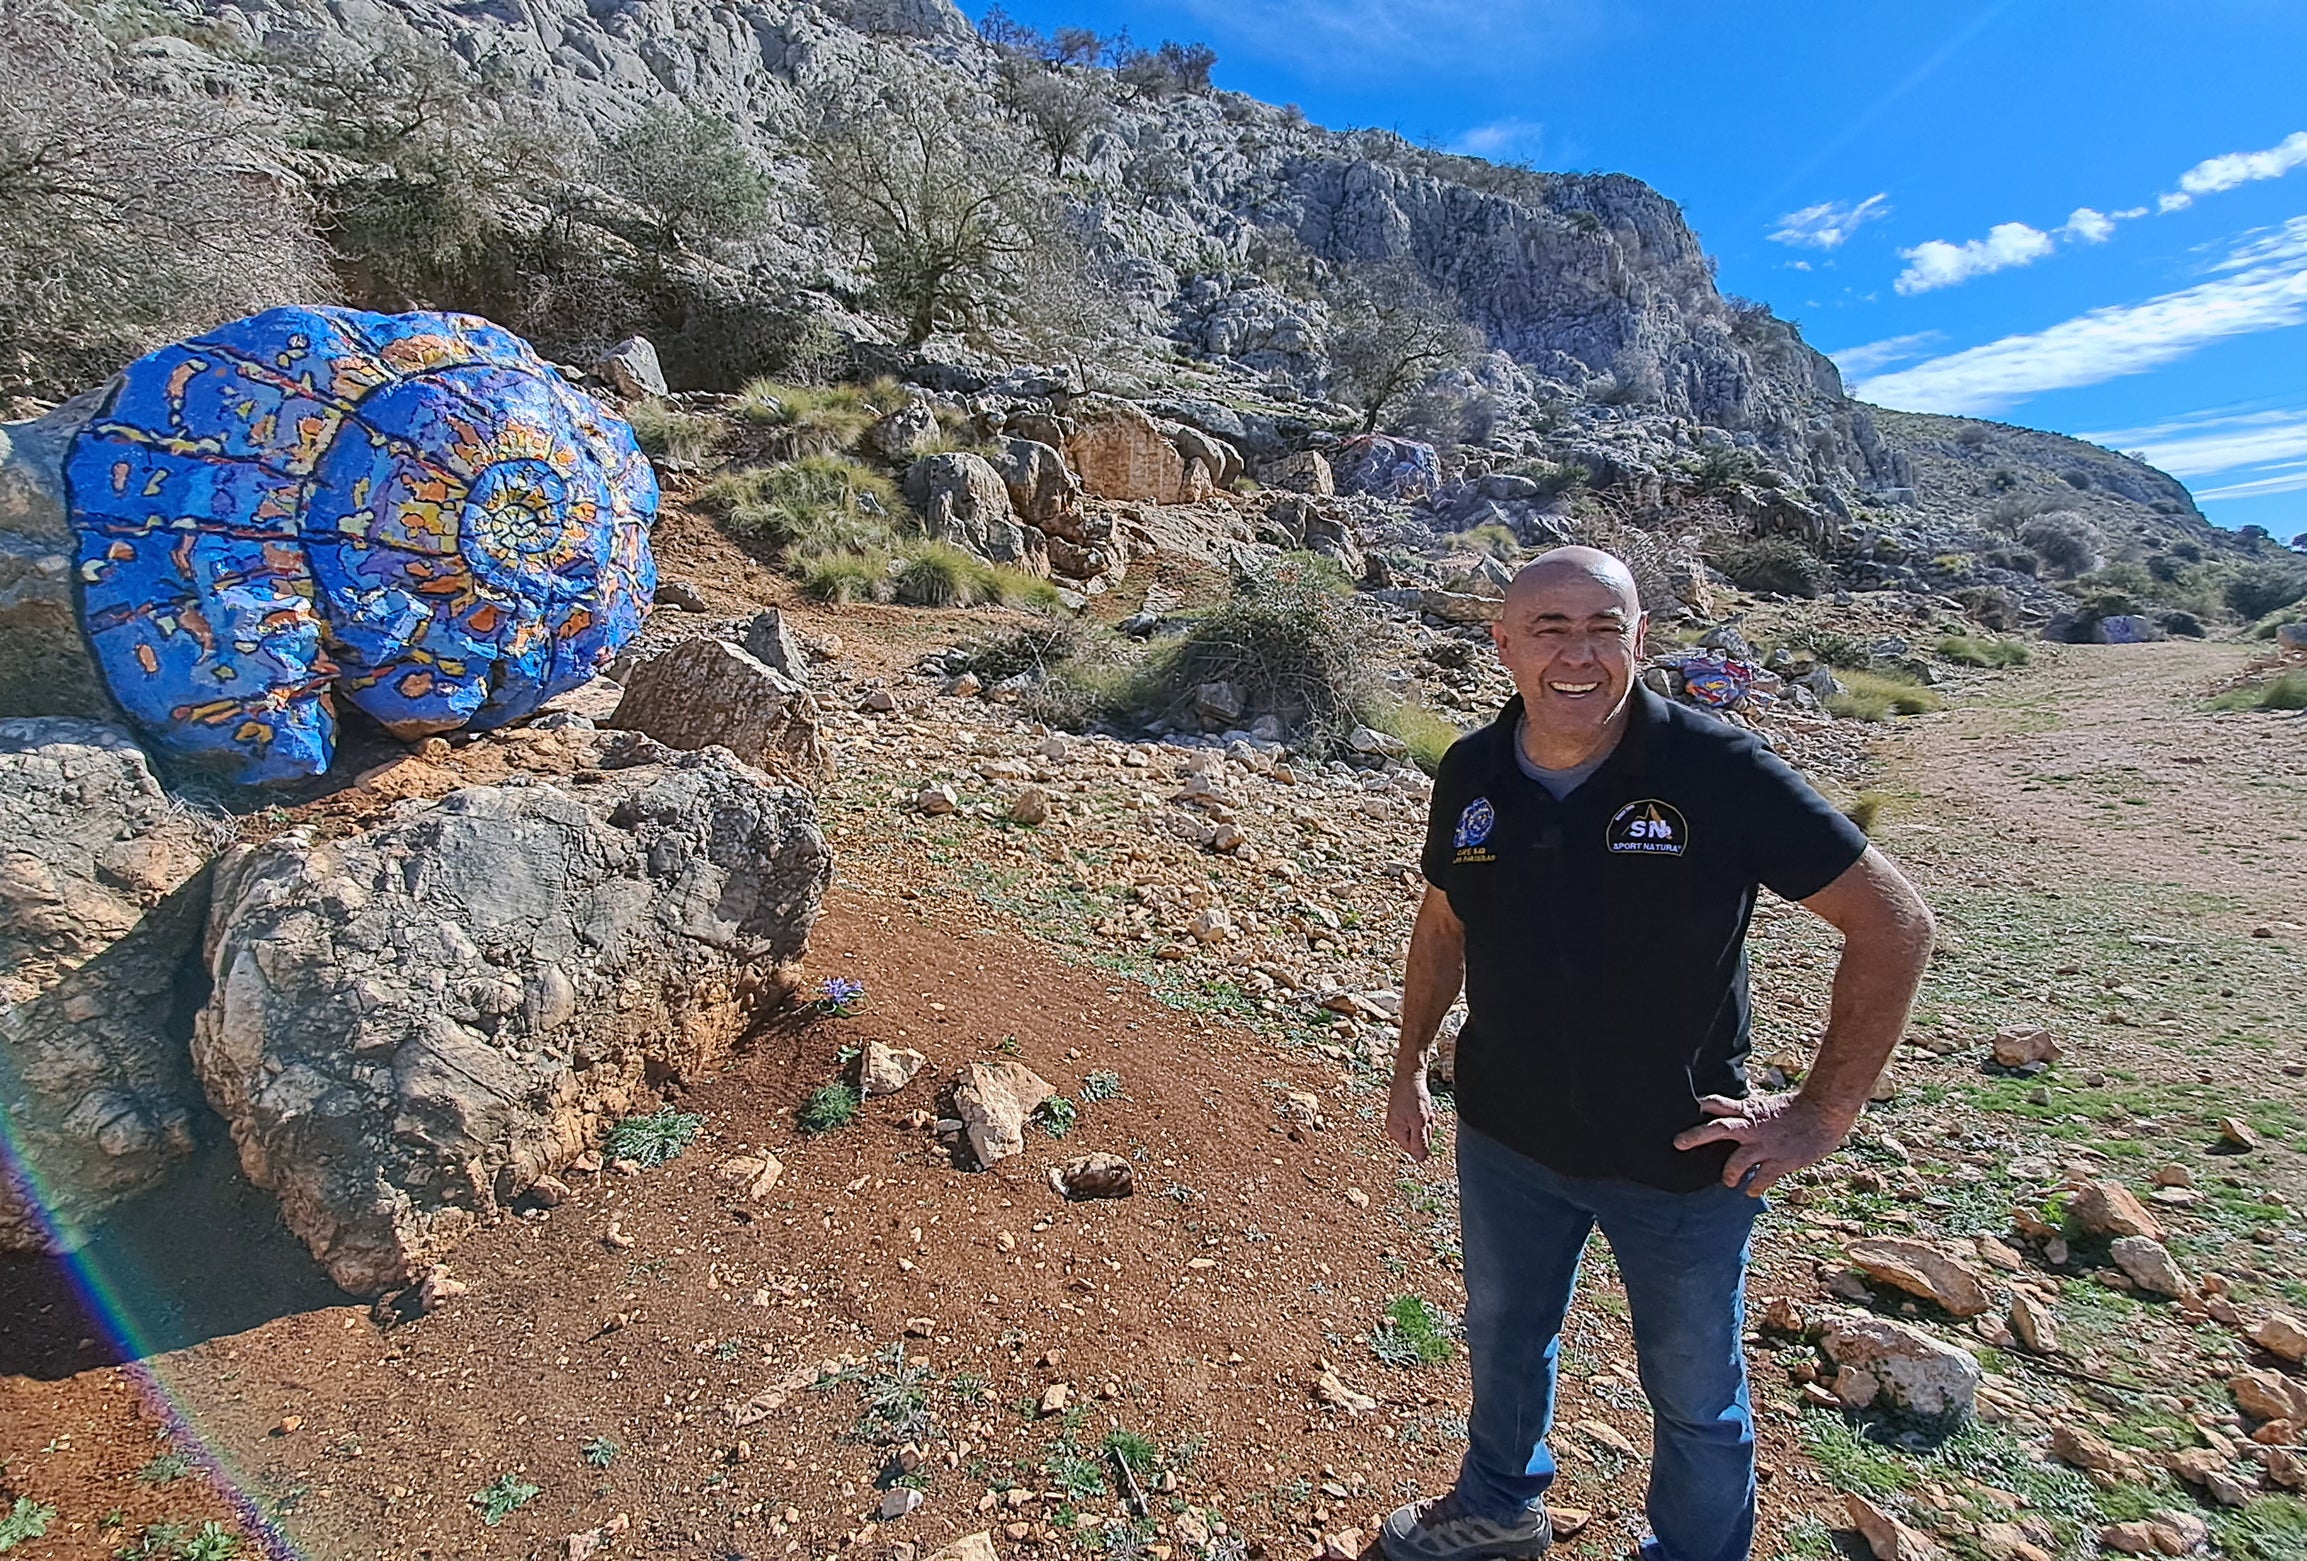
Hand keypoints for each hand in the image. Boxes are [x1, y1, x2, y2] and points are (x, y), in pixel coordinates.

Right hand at [1386, 1070, 1434, 1162]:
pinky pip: (1419, 1122)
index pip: (1414, 1149)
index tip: (1424, 1125)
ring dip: (1426, 1121)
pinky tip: (1424, 1107)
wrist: (1410, 1075)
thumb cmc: (1412, 1095)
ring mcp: (1401, 1120)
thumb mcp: (1419, 1121)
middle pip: (1418, 1140)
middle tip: (1424, 1115)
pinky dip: (1425, 1115)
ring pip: (1421, 1130)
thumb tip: (1421, 1160)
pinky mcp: (1406, 1114)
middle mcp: (1396, 1128)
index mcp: (1395, 1132)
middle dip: (1426, 1129)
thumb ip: (1420, 1142)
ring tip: (1424, 1109)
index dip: (1424, 1140)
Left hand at [1671, 1091, 1848, 1195]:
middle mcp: (1753, 1127)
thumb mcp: (1769, 1106)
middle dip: (1696, 1136)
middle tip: (1678, 1144)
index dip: (1705, 1106)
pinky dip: (1754, 1187)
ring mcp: (1765, 1146)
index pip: (1720, 1105)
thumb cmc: (1799, 1108)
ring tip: (1727, 1181)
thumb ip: (1751, 1113)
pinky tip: (1751, 1192)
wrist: (1825, 1112)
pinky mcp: (1780, 1161)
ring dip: (1728, 1173)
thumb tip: (1738, 1116)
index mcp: (1750, 1110)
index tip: (1691, 1110)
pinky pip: (1761, 1179)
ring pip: (1736, 1161)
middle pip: (1718, 1129)